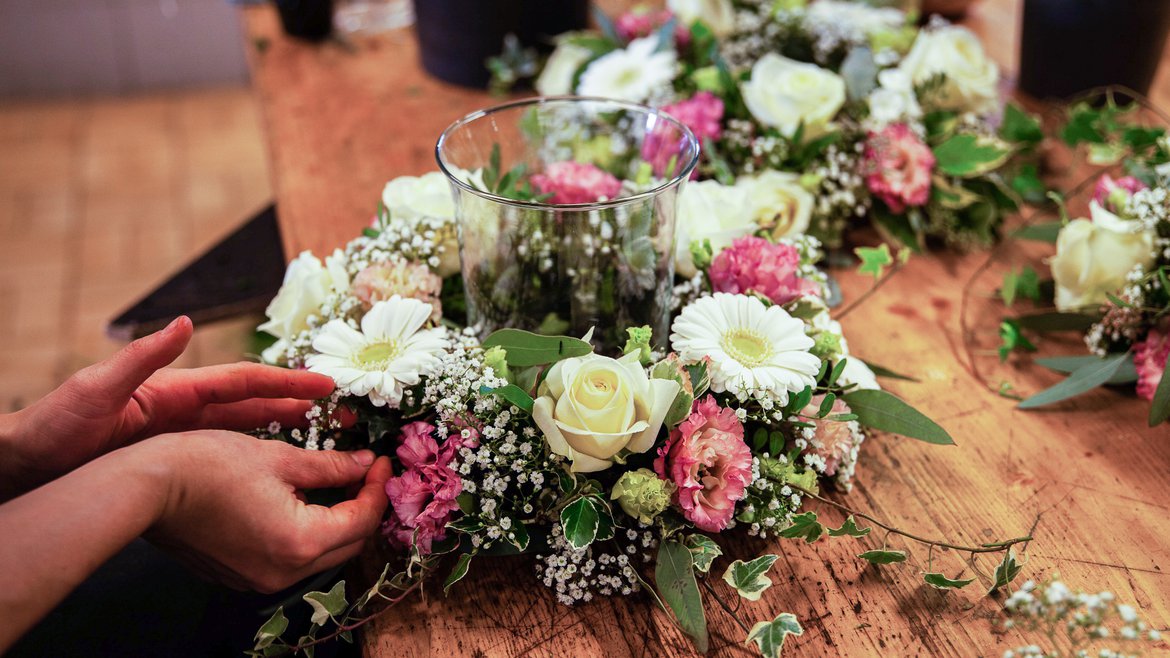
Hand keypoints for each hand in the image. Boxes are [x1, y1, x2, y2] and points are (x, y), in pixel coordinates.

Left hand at [3, 317, 338, 495]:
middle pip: (253, 402)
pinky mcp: (170, 456)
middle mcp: (183, 406)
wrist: (26, 464)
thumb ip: (142, 357)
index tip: (325, 384)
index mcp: (175, 389)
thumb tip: (185, 322)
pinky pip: (224, 450)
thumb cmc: (55, 427)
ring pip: (243, 426)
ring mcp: (178, 431)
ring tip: (321, 432)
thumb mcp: (98, 389)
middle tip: (339, 410)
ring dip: (282, 426)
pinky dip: (254, 450)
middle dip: (297, 403)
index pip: (243, 381)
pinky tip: (272, 462)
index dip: (286, 382)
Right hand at [143, 431, 390, 592]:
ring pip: (320, 553)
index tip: (381, 460)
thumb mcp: (280, 457)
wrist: (148, 487)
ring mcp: (260, 579)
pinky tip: (302, 500)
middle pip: (346, 543)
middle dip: (362, 506)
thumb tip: (363, 463)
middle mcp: (284, 573)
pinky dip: (306, 531)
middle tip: (366, 471)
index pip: (361, 520)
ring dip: (335, 520)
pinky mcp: (242, 575)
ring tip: (338, 481)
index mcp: (300, 543)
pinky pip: (290, 557)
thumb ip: (331, 466)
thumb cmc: (209, 465)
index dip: (377, 487)